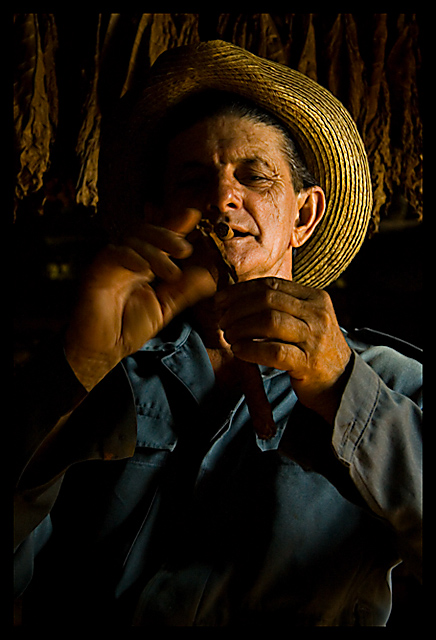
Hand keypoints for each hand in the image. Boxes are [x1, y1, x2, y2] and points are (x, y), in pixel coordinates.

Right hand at [64, 208, 215, 390]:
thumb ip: (184, 290)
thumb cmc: (129, 328)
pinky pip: (113, 253)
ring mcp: (112, 263)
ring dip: (155, 252)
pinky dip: (131, 257)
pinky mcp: (97, 271)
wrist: (104, 349)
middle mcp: (128, 260)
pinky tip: (145, 270)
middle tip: (185, 250)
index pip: (159, 239)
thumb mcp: (165, 308)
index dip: (175, 224)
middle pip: (146, 232)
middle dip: (167, 235)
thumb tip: (210, 277)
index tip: (193, 214)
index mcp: (144, 264)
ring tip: (172, 274)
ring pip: (133, 240)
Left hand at [216, 277, 351, 422]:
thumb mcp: (306, 320)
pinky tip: (239, 352)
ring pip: (269, 321)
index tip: (220, 300)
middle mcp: (317, 314)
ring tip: (229, 337)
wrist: (342, 384)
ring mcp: (315, 338)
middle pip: (267, 299)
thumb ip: (281, 306)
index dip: (241, 290)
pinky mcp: (309, 363)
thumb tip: (237, 299)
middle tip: (222, 321)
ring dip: (241, 328)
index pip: (272, 284)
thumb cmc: (314, 350)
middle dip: (237, 309)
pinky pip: (273, 351)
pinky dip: (251, 350)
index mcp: (315, 298)